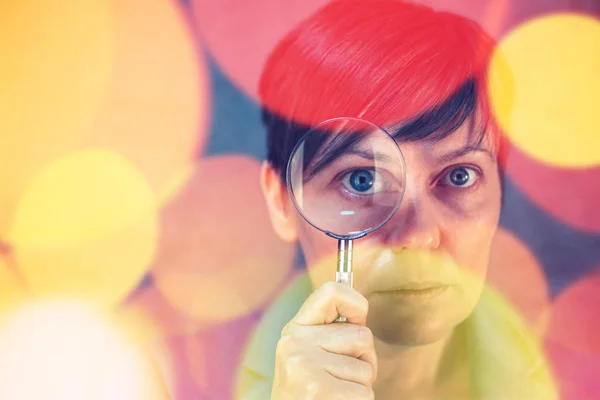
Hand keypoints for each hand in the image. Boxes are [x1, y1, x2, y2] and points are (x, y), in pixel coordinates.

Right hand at [271, 282, 376, 399]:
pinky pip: (365, 393)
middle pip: (362, 335)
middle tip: (342, 378)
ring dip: (360, 386)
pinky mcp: (318, 390)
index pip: (332, 292)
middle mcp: (295, 343)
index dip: (356, 303)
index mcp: (295, 329)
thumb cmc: (308, 392)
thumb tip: (361, 308)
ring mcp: (304, 366)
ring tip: (335, 394)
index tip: (358, 318)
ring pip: (367, 368)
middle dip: (364, 360)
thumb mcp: (309, 355)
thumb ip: (330, 332)